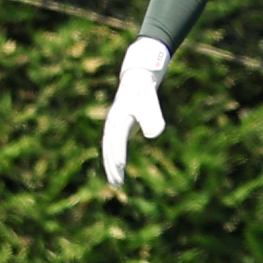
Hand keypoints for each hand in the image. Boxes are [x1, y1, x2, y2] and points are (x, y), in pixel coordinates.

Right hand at [101, 38, 170, 188]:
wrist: (136, 78)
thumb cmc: (145, 90)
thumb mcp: (150, 101)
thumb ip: (152, 116)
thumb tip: (154, 135)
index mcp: (119, 117)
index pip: (116, 139)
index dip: (118, 154)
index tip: (121, 168)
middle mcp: (112, 123)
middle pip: (109, 148)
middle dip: (112, 166)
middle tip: (117, 184)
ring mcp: (113, 126)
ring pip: (108, 150)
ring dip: (111, 166)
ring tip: (116, 183)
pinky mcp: (117, 129)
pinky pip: (112, 148)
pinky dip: (113, 160)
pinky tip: (118, 172)